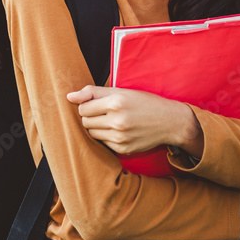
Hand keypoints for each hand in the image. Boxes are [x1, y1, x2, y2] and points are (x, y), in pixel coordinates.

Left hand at [66, 85, 196, 155]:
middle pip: (85, 122)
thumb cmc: (144, 103)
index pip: (83, 108)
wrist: (170, 122)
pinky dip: (107, 137)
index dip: (87, 105)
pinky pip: (103, 143)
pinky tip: (119, 130)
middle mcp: (117, 120)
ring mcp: (120, 137)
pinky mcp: (123, 149)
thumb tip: (68, 97)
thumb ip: (93, 92)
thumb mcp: (121, 91)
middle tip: (104, 112)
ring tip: (111, 121)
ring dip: (97, 127)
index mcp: (116, 102)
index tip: (95, 104)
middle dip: (91, 116)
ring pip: (92, 134)